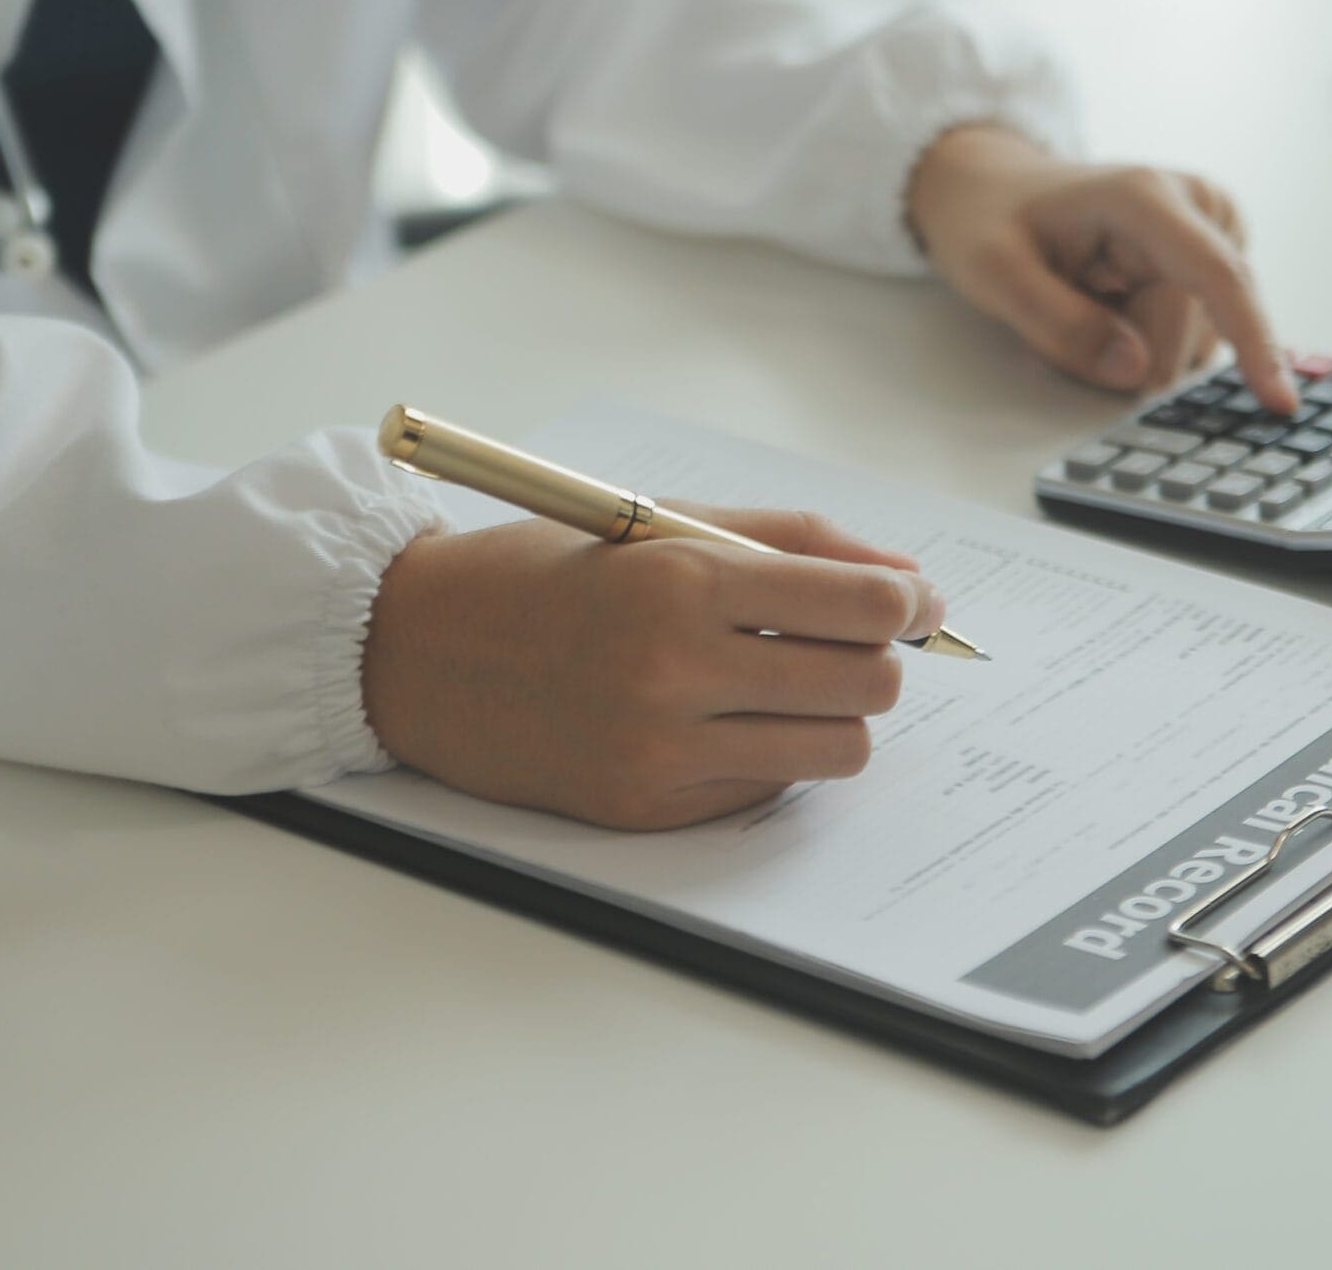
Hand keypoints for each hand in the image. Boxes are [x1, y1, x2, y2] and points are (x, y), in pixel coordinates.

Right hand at [360, 506, 942, 830]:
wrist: (416, 649)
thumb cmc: (546, 575)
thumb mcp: (663, 525)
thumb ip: (793, 543)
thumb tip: (906, 579)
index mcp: (683, 581)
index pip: (863, 606)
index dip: (911, 604)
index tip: (915, 602)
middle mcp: (675, 670)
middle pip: (867, 684)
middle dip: (880, 660)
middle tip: (848, 641)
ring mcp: (660, 750)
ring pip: (837, 751)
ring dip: (834, 716)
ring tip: (786, 683)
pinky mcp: (646, 807)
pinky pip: (768, 789)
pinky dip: (769, 753)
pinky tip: (719, 719)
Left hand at [906, 124, 1298, 413]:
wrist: (996, 189)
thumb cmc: (991, 221)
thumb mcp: (994, 274)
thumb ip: (1059, 325)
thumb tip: (1137, 372)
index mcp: (1146, 197)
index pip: (1219, 278)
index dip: (1255, 343)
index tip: (1279, 401)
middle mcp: (1197, 207)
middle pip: (1188, 332)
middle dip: (1127, 350)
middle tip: (1068, 305)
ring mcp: (1212, 235)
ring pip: (1194, 344)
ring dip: (1134, 347)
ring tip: (1088, 298)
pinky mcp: (1213, 265)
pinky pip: (1192, 340)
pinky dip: (1147, 342)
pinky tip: (1114, 306)